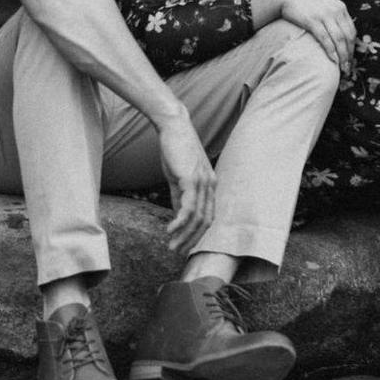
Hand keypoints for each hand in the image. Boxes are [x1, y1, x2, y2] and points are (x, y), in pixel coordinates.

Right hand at [156, 109, 216, 253]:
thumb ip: (180, 197)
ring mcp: (203, 182)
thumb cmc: (175, 150)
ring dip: (184, 235)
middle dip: (191, 240)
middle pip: (205, 221)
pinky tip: (169, 230)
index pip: (208, 216)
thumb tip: (178, 216)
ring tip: (171, 245)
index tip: (184, 245)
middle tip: (176, 251)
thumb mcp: (179, 177)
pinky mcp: (191, 179)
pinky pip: (188, 207)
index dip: (198, 234)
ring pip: (197, 218)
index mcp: (210, 184)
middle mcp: (210, 184)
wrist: (173, 127)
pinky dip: (180, 222)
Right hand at [274, 0, 356, 73]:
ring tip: (342, 67)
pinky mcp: (312, 21)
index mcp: (340, 7)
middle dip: (349, 54)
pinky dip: (331, 51)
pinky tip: (333, 60)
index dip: (353, 46)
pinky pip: (325, 39)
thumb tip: (338, 30)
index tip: (350, 57)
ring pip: (339, 39)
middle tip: (348, 67)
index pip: (352, 30)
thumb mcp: (324, 2)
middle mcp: (335, 11)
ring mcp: (324, 16)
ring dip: (342, 56)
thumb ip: (333, 13)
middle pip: (348, 37)